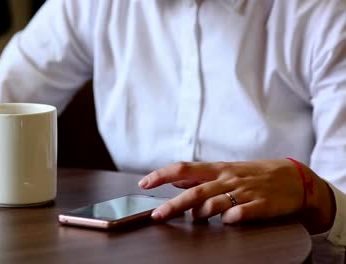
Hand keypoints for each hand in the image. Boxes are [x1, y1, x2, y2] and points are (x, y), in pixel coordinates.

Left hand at [139, 160, 334, 233]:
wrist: (295, 178)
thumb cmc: (254, 175)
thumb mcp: (225, 171)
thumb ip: (200, 176)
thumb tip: (173, 179)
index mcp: (217, 169)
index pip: (184, 169)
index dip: (162, 175)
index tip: (144, 183)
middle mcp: (228, 179)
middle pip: (196, 191)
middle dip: (174, 204)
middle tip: (157, 215)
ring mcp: (245, 192)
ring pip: (217, 202)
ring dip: (201, 212)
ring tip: (194, 219)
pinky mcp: (262, 205)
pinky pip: (244, 212)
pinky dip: (233, 217)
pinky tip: (227, 222)